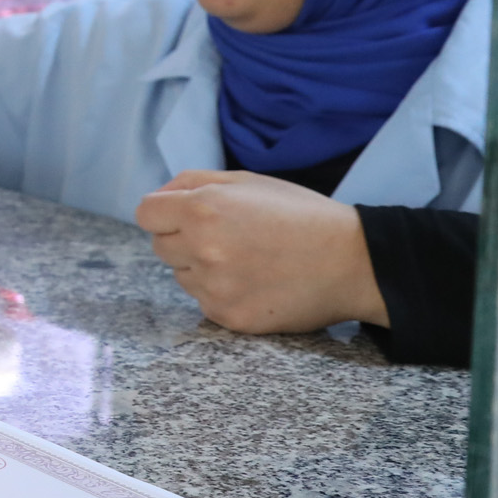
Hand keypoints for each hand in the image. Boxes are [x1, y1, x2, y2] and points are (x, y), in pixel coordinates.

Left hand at [135, 170, 387, 334]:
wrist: (352, 262)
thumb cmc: (300, 215)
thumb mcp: (247, 180)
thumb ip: (191, 182)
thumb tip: (157, 198)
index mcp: (201, 209)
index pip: (146, 214)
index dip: (164, 213)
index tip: (184, 217)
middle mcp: (201, 249)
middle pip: (160, 247)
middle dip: (183, 240)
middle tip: (228, 237)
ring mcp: (214, 287)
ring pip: (182, 276)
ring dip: (202, 268)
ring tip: (248, 260)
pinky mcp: (228, 317)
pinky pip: (205, 302)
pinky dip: (222, 294)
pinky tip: (256, 283)